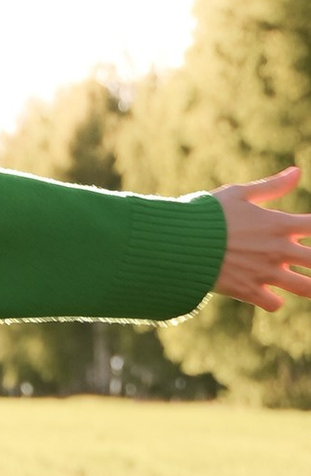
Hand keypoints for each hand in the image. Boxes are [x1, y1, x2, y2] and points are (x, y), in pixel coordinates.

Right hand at [212, 164, 310, 309]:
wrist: (178, 243)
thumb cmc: (206, 214)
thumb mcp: (238, 194)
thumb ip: (271, 186)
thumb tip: (297, 171)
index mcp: (279, 224)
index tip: (309, 228)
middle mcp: (278, 250)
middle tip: (308, 258)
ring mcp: (265, 273)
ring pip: (305, 287)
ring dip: (308, 286)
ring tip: (305, 283)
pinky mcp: (249, 291)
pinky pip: (275, 304)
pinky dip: (274, 300)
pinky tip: (269, 294)